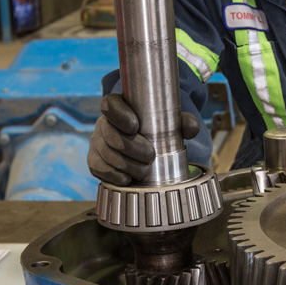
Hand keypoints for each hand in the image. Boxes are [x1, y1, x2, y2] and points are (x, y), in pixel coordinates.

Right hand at [87, 94, 202, 185]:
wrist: (143, 147)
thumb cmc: (155, 130)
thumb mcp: (171, 123)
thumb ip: (183, 122)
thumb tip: (191, 128)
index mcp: (118, 107)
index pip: (110, 105)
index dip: (119, 115)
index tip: (134, 126)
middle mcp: (103, 124)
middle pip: (110, 134)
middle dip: (131, 147)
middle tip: (150, 156)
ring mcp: (96, 143)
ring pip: (106, 153)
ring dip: (126, 164)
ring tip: (144, 171)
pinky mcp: (94, 161)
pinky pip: (99, 169)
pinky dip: (114, 176)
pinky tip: (127, 179)